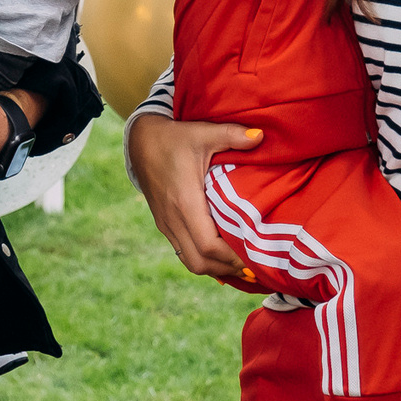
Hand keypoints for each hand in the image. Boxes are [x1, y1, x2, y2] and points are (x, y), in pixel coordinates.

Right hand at [125, 112, 260, 278]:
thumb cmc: (175, 137)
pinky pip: (184, 252)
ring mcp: (167, 224)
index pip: (208, 245)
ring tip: (241, 265)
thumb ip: (232, 134)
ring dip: (216, 267)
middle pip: (200, 262)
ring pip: (190, 262)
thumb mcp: (203, 132)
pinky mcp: (165, 224)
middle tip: (254, 266)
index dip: (232, 257)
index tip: (255, 257)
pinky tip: (221, 256)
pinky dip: (204, 259)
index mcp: (185, 201)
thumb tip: (261, 136)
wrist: (140, 141)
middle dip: (227, 268)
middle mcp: (173, 219)